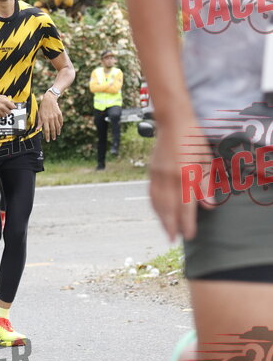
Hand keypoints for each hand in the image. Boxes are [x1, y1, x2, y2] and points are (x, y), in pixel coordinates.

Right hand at [0, 93, 15, 116]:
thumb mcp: (2, 96)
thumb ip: (8, 100)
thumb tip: (12, 103)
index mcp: (5, 101)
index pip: (13, 107)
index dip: (12, 107)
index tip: (12, 108)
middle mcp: (1, 106)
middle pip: (9, 112)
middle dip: (8, 111)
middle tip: (7, 110)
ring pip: (4, 115)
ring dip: (4, 114)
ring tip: (2, 111)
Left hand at [37, 91, 62, 141]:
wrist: (49, 99)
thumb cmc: (43, 107)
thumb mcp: (39, 114)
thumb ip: (39, 122)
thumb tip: (37, 129)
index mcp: (45, 119)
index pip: (46, 130)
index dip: (47, 136)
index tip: (48, 140)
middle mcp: (51, 118)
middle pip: (53, 129)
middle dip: (53, 135)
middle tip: (53, 139)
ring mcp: (56, 116)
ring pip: (57, 126)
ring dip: (58, 131)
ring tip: (57, 134)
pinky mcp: (59, 114)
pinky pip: (61, 121)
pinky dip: (60, 125)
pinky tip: (60, 127)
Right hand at [150, 116, 214, 241]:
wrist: (172, 121)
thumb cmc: (192, 138)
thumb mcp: (205, 159)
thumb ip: (206, 183)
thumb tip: (208, 205)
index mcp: (184, 174)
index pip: (186, 206)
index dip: (187, 223)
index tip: (189, 235)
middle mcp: (169, 177)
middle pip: (168, 207)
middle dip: (171, 225)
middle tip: (173, 240)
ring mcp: (157, 174)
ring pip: (157, 202)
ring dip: (161, 218)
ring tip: (165, 230)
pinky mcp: (151, 170)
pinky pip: (151, 193)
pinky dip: (154, 205)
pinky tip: (158, 211)